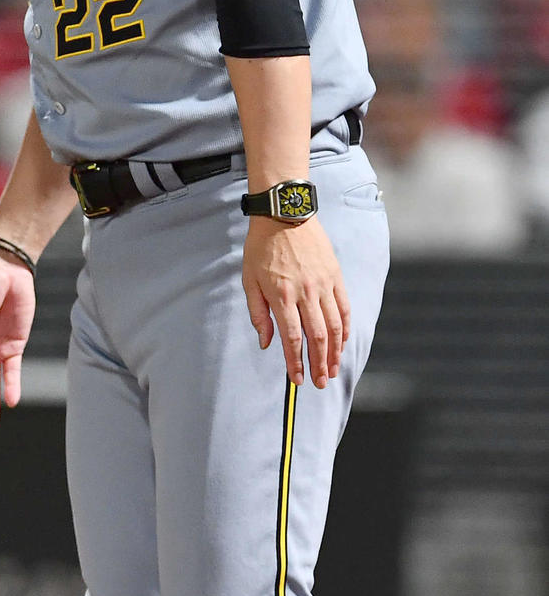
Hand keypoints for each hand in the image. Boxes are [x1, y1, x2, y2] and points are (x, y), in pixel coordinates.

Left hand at [242, 214, 348, 387]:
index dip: (296, 362)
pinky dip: (346, 329)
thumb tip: (267, 342)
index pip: (292, 338)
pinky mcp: (335, 276)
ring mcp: (323, 284)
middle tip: (321, 382)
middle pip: (318, 337)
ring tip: (333, 369)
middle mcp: (306, 292)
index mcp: (282, 294)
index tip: (298, 379)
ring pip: (335, 326)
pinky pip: (344, 308)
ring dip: (335, 352)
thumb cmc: (261, 246)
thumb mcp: (249, 279)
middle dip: (319, 364)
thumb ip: (258, 313)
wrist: (283, 213)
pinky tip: (343, 342)